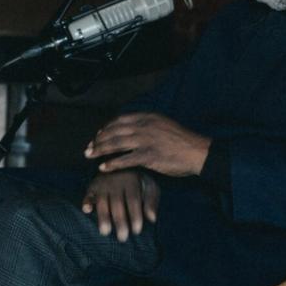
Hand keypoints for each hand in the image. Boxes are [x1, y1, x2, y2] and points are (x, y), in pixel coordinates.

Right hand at [82, 169, 160, 241]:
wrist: (122, 166)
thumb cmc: (139, 183)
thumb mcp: (150, 187)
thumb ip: (152, 202)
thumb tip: (152, 219)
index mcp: (132, 181)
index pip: (133, 200)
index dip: (135, 216)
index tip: (136, 231)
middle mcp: (116, 181)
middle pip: (117, 203)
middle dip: (119, 221)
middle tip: (122, 238)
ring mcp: (102, 183)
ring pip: (102, 201)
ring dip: (102, 216)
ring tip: (105, 232)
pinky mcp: (92, 186)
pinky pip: (88, 194)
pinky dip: (86, 201)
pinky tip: (87, 210)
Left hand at [85, 112, 210, 177]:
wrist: (197, 151)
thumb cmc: (181, 141)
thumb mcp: (163, 125)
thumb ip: (147, 125)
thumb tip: (132, 130)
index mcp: (147, 117)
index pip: (119, 120)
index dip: (106, 128)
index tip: (98, 136)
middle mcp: (144, 126)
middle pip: (114, 131)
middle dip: (98, 140)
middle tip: (87, 148)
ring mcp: (146, 141)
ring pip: (116, 144)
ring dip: (100, 150)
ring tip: (89, 156)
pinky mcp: (149, 156)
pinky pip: (125, 160)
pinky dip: (112, 164)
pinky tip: (103, 168)